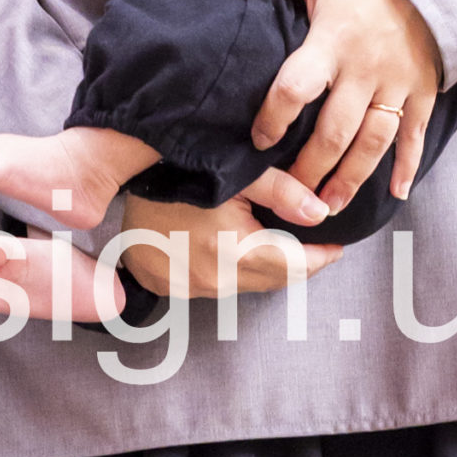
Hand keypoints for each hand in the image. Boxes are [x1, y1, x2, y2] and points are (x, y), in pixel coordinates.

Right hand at [117, 194, 345, 298]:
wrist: (120, 177)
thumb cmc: (181, 169)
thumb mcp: (240, 173)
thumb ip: (285, 193)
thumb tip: (321, 213)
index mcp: (233, 252)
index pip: (296, 268)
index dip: (321, 258)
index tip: (335, 247)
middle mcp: (212, 279)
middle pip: (273, 281)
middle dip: (296, 263)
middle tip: (311, 243)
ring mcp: (187, 287)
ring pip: (244, 284)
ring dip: (260, 267)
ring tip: (268, 239)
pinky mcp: (168, 287)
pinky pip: (213, 285)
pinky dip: (228, 270)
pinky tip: (228, 246)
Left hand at [214, 0, 445, 210]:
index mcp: (333, 40)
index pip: (297, 87)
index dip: (275, 118)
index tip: (259, 142)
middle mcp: (367, 68)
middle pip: (336, 131)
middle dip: (311, 168)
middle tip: (292, 197)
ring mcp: (399, 83)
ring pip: (374, 142)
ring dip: (352, 179)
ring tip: (329, 206)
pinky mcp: (424, 90)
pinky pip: (417, 135)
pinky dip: (408, 166)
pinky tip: (397, 193)